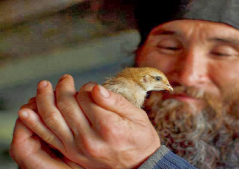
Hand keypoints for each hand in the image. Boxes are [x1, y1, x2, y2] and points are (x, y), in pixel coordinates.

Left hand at [17, 75, 160, 168]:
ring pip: (53, 119)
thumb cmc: (140, 138)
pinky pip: (48, 137)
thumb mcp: (138, 116)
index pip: (87, 97)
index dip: (86, 87)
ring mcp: (78, 148)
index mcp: (109, 126)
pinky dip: (35, 123)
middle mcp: (91, 139)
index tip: (90, 87)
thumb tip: (95, 88)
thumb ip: (116, 102)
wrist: (139, 165)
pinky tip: (26, 112)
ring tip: (43, 86)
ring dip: (44, 99)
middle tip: (64, 79)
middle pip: (67, 106)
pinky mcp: (72, 153)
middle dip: (63, 88)